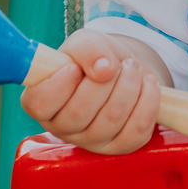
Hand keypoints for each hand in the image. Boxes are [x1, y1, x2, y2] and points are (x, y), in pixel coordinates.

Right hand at [20, 28, 162, 154]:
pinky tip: (148, 84)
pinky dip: (148, 102)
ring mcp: (92, 141)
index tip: (74, 67)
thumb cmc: (95, 58)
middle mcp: (63, 128)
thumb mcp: (85, 42)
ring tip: (132, 67)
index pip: (39, 105)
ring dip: (129, 86)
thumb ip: (87, 49)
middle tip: (116, 63)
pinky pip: (136, 132)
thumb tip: (104, 70)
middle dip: (104, 81)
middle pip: (79, 113)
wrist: (123, 69)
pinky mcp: (120, 146)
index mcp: (43, 102)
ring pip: (110, 120)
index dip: (57, 86)